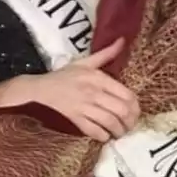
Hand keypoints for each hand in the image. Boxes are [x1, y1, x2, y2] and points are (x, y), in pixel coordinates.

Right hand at [21, 38, 139, 142]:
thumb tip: (123, 40)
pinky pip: (94, 131)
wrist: (41, 88)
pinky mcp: (75, 119)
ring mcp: (84, 107)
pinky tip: (106, 136)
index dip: (135, 107)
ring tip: (120, 132)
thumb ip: (106, 53)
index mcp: (98, 78)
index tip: (135, 112)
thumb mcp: (86, 62)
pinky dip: (103, 136)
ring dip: (119, 130)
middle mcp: (93, 92)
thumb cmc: (65, 76)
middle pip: (121, 110)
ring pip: (110, 122)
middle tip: (130, 125)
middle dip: (130, 121)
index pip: (126, 94)